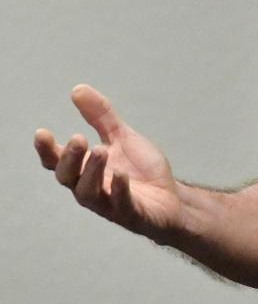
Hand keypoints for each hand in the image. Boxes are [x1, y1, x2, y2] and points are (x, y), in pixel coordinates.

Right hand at [35, 84, 183, 241]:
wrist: (170, 198)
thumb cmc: (140, 170)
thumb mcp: (121, 137)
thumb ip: (100, 117)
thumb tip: (77, 89)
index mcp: (86, 169)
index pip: (58, 162)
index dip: (48, 150)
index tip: (42, 133)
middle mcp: (91, 188)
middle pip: (68, 178)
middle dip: (70, 158)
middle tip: (79, 138)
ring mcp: (109, 203)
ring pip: (89, 193)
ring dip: (92, 171)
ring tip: (101, 149)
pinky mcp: (131, 213)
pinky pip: (121, 205)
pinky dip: (120, 190)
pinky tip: (122, 175)